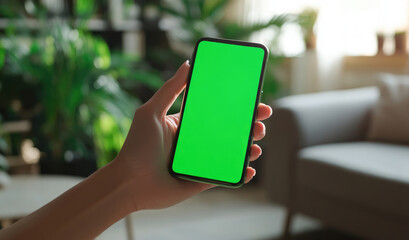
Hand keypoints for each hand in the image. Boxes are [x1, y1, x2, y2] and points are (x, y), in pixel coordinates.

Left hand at [115, 61, 271, 209]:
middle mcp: (196, 141)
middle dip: (250, 124)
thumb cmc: (136, 146)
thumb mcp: (151, 112)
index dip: (236, 105)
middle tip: (262, 119)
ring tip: (257, 144)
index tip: (252, 97)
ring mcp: (201, 161)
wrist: (129, 183)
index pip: (217, 111)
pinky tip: (249, 169)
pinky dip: (240, 173)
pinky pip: (226, 175)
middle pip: (230, 130)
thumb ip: (170, 89)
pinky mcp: (202, 180)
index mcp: (187, 123)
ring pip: (232, 152)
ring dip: (249, 147)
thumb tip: (187, 64)